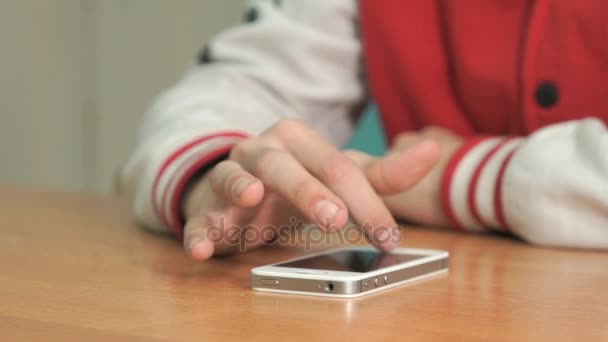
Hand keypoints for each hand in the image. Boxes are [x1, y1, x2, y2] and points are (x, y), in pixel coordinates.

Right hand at [181, 119, 439, 259]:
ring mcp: (231, 177)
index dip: (365, 201)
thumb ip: (384, 173)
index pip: (337, 168)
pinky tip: (202, 248)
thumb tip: (433, 149)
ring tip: (251, 197)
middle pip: (286, 166)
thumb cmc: (298, 183)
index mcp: (300, 141)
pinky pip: (200, 218)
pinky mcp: (207, 208)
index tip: (388, 235)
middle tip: (335, 217)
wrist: (241, 192)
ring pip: (234, 177)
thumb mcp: (340, 178)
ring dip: (241, 186)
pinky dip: (198, 231)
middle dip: (308, 190)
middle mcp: (262, 152)